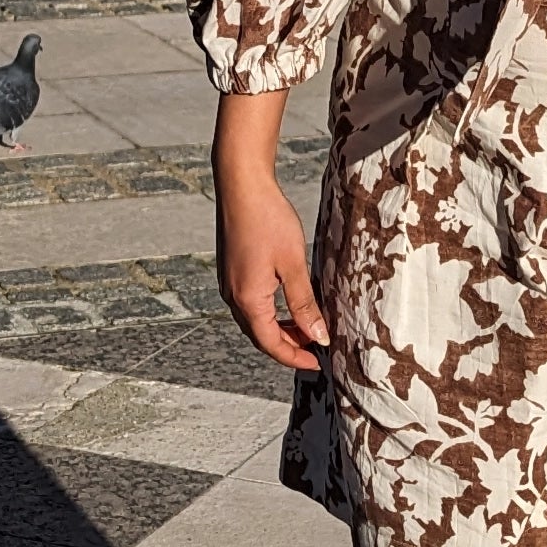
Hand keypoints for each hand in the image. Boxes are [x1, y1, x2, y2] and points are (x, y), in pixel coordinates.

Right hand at [213, 90, 329, 372]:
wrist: (241, 182)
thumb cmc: (267, 218)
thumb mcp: (293, 263)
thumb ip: (305, 303)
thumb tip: (318, 336)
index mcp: (248, 299)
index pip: (271, 343)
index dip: (294, 357)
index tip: (317, 363)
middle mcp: (233, 295)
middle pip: (260, 335)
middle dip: (287, 344)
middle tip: (314, 346)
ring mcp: (229, 282)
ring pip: (254, 319)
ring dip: (278, 328)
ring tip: (305, 325)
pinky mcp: (230, 269)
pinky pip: (249, 303)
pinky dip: (269, 311)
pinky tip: (286, 301)